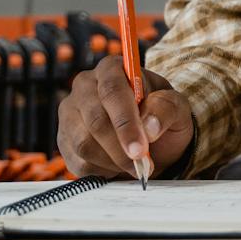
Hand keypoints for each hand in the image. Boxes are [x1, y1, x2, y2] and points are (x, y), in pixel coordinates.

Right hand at [57, 55, 194, 179]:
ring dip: (114, 161)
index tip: (140, 149)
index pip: (111, 90)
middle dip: (121, 148)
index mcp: (112, 69)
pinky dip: (103, 170)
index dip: (125, 122)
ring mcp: (70, 113)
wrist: (150, 139)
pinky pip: (79, 162)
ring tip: (134, 164)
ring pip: (84, 143)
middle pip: (95, 120)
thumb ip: (166, 109)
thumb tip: (149, 126)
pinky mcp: (65, 140)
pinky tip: (118, 165)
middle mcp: (85, 86)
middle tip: (142, 164)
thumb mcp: (176, 108)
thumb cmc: (161, 117)